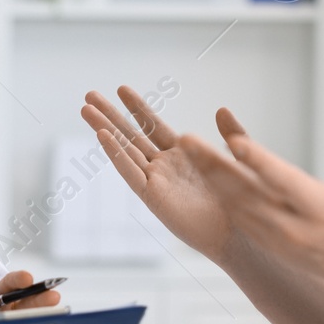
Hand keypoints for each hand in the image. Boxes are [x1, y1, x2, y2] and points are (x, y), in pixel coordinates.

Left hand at [0, 269, 61, 313]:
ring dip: (45, 310)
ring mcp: (18, 317)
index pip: (9, 284)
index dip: (18, 280)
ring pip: (33, 311)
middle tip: (53, 296)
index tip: (27, 279)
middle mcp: (10, 305)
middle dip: (40, 297)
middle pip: (27, 297)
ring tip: (58, 310)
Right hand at [80, 87, 243, 262]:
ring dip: (104, 128)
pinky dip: (116, 154)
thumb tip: (221, 109)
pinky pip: (131, 172)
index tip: (121, 89)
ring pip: (125, 150)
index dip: (137, 108)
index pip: (153, 126)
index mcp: (182, 154)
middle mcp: (164, 166)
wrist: (238, 234)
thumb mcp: (236, 161)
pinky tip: (102, 136)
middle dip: (110, 114)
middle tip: (89, 95)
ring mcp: (156, 180)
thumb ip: (230, 135)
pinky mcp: (153, 197)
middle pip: (131, 135)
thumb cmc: (238, 204)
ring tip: (85, 109)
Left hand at [179, 124, 323, 288]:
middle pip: (247, 193)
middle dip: (214, 167)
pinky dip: (218, 190)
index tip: (234, 141)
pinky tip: (202, 166)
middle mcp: (294, 227)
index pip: (284, 181)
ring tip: (187, 146)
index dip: (259, 161)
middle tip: (186, 140)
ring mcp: (276, 237)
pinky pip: (236, 212)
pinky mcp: (266, 240)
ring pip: (235, 203)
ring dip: (209, 176)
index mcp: (323, 210)